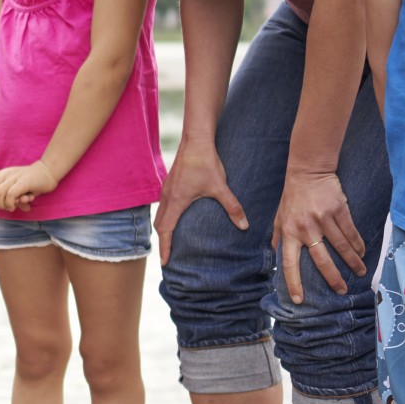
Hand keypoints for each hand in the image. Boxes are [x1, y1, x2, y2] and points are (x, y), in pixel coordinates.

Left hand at [0, 163, 56, 211]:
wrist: (48, 171)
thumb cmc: (33, 181)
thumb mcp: (16, 183)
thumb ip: (7, 191)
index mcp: (3, 173)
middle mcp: (6, 174)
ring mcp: (15, 177)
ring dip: (1, 204)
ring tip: (9, 208)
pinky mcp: (23, 182)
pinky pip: (11, 194)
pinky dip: (10, 203)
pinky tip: (14, 206)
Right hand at [155, 141, 246, 263]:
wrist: (196, 140)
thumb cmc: (206, 163)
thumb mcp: (221, 187)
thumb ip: (232, 207)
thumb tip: (245, 226)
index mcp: (176, 201)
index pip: (166, 231)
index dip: (165, 248)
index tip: (164, 263)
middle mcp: (167, 197)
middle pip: (159, 225)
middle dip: (163, 242)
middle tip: (168, 256)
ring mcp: (166, 189)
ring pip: (159, 214)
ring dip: (163, 229)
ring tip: (170, 241)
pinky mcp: (169, 183)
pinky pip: (163, 205)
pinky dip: (165, 217)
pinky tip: (175, 218)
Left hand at [274, 168, 366, 303]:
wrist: (308, 171)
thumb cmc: (292, 196)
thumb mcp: (279, 216)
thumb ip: (277, 236)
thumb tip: (273, 255)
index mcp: (289, 232)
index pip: (289, 263)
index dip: (294, 282)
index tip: (299, 300)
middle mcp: (306, 228)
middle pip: (321, 260)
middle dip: (333, 278)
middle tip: (342, 291)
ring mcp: (323, 219)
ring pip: (341, 247)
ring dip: (352, 262)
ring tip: (359, 273)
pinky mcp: (338, 210)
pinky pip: (350, 232)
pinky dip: (357, 245)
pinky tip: (362, 253)